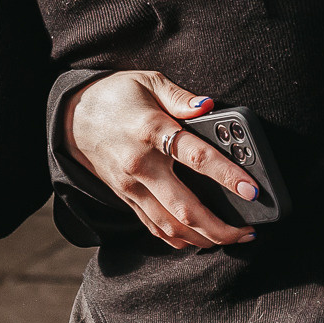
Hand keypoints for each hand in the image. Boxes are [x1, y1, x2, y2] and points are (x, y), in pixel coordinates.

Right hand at [63, 71, 257, 249]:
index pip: (195, 158)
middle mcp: (140, 166)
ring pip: (170, 225)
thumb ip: (181, 97)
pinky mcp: (126, 198)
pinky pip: (153, 227)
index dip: (227, 175)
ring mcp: (131, 187)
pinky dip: (178, 239)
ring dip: (203, 238)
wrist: (72, 118)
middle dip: (219, 226)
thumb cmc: (115, 96)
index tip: (251, 190)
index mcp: (151, 132)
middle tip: (248, 231)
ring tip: (231, 238)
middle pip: (184, 207)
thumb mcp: (149, 82)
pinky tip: (199, 240)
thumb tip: (208, 106)